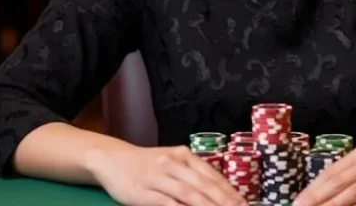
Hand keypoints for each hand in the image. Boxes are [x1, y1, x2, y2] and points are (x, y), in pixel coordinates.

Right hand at [88, 145, 245, 205]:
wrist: (112, 159)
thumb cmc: (147, 164)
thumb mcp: (172, 162)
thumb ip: (192, 174)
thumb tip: (219, 192)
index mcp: (184, 155)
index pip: (211, 174)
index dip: (228, 190)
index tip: (243, 203)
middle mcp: (173, 163)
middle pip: (203, 184)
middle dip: (223, 200)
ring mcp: (158, 176)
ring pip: (187, 193)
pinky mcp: (142, 192)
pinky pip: (165, 202)